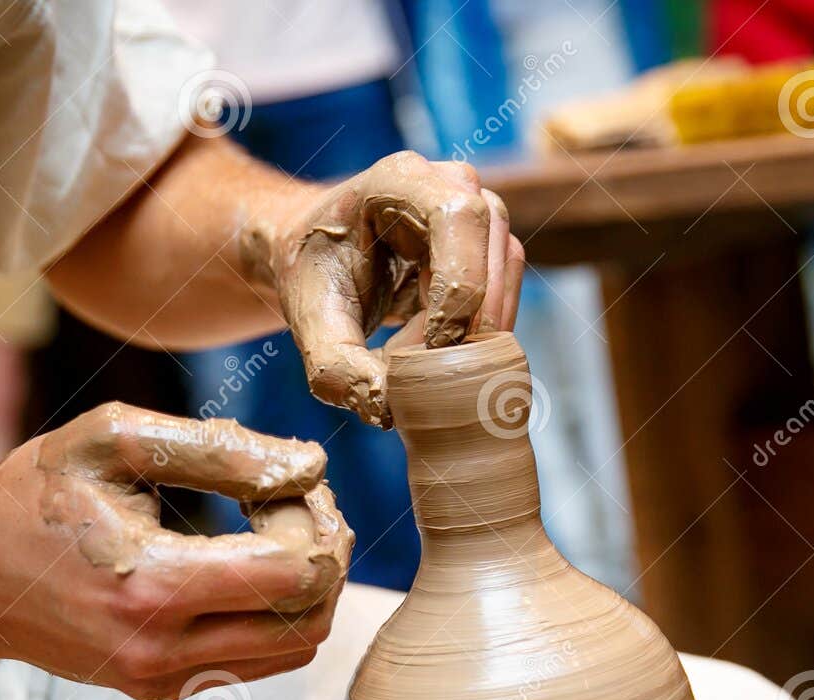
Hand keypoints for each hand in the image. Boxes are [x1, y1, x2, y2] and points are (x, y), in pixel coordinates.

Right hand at [0, 403, 351, 699]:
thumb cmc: (36, 492)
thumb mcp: (115, 441)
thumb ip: (220, 450)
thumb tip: (312, 465)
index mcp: (151, 588)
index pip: (296, 572)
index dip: (316, 519)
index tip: (290, 481)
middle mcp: (161, 652)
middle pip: (311, 621)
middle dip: (326, 556)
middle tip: (300, 504)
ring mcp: (161, 681)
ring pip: (294, 649)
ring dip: (307, 588)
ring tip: (274, 530)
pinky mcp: (160, 690)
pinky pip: (255, 659)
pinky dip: (271, 611)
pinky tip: (241, 561)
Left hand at [245, 151, 525, 426]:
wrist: (317, 257)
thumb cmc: (312, 275)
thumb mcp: (310, 323)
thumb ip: (338, 369)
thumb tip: (391, 408)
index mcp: (401, 178)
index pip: (460, 220)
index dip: (459, 290)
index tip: (432, 349)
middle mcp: (452, 182)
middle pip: (493, 256)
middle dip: (463, 325)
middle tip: (414, 366)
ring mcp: (480, 210)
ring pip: (504, 282)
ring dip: (466, 334)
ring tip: (407, 351)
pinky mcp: (491, 245)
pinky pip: (504, 297)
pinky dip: (471, 334)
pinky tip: (425, 344)